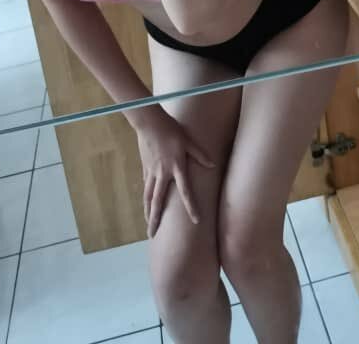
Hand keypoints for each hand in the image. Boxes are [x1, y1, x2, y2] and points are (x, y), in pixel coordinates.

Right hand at [136, 108, 214, 237]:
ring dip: (148, 212)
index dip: (191, 207)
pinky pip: (145, 186)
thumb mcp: (188, 141)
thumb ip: (200, 154)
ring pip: (148, 196)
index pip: (185, 192)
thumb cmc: (171, 130)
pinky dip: (146, 198)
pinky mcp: (145, 167)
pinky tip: (145, 204)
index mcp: (176, 168)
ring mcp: (151, 172)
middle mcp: (162, 174)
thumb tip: (213, 165)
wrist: (149, 123)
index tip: (196, 221)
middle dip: (155, 219)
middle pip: (158, 201)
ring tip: (148, 225)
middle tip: (152, 235)